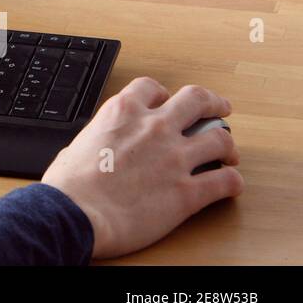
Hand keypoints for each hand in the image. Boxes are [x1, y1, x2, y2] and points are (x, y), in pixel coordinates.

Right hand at [41, 77, 242, 259]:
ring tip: (228, 153)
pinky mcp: (188, 192)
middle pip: (197, 99)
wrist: (75, 214)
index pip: (152, 87)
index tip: (167, 102)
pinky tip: (229, 185)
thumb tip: (104, 145)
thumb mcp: (79, 143)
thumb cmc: (70, 185)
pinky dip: (232, 182)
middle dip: (213, 103)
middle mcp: (153, 128)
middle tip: (219, 109)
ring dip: (227, 145)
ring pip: (220, 138)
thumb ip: (102, 137)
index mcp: (123, 112)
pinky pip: (226, 181)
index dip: (163, 94)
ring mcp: (174, 158)